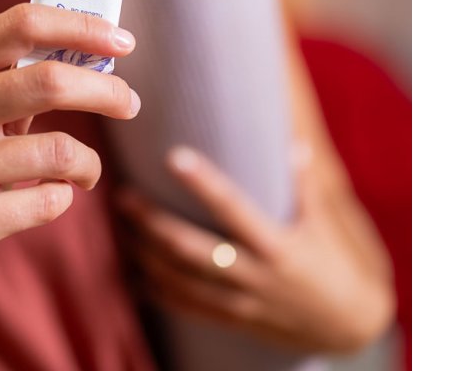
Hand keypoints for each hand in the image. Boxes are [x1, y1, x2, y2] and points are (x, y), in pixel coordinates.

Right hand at [0, 3, 140, 297]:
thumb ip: (14, 73)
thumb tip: (97, 44)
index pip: (19, 25)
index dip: (80, 27)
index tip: (123, 41)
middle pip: (47, 81)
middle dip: (105, 91)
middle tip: (129, 103)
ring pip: (58, 151)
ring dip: (88, 162)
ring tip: (84, 170)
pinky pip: (47, 202)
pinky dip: (63, 197)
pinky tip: (48, 197)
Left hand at [118, 144, 394, 353]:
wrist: (349, 328)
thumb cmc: (336, 266)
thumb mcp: (325, 225)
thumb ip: (306, 187)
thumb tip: (294, 143)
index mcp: (278, 246)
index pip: (233, 209)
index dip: (203, 184)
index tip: (174, 156)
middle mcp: (255, 275)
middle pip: (191, 249)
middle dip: (153, 223)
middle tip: (123, 196)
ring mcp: (241, 302)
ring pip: (181, 280)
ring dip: (146, 255)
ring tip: (122, 229)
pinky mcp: (233, 320)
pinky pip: (188, 308)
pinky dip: (158, 292)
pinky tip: (134, 275)